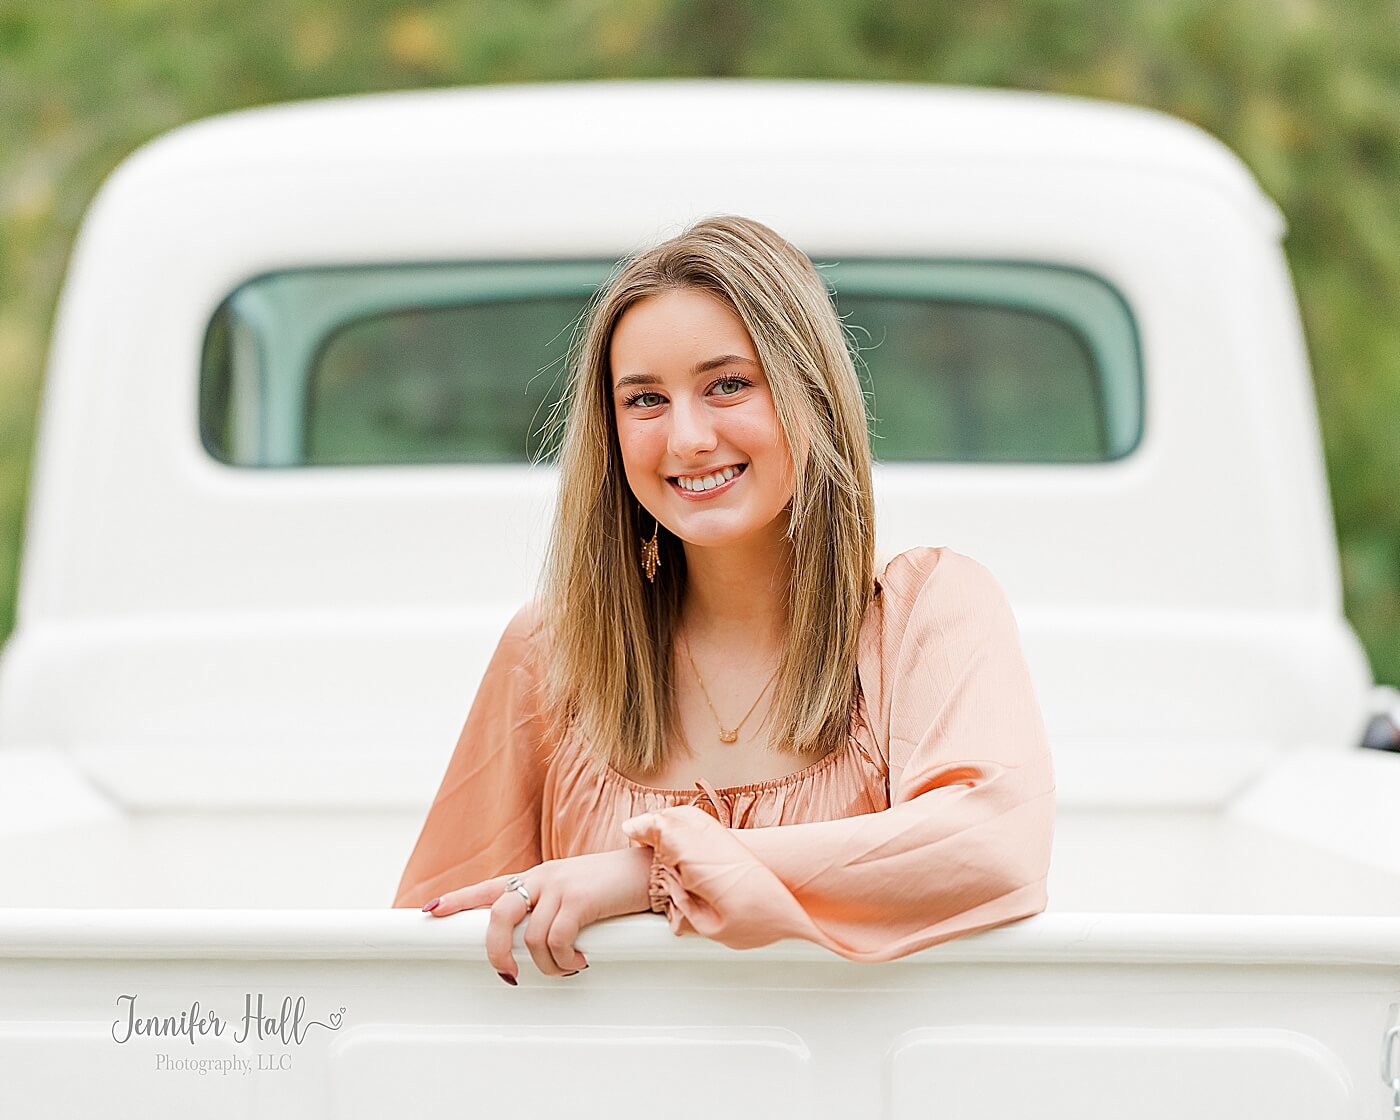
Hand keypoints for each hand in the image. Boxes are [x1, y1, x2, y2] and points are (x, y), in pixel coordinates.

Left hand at [422, 846, 653, 981]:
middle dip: (495, 950)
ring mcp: (558, 886)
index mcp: (539, 877)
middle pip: (497, 914)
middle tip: (509, 975)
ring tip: (568, 966)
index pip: (489, 887)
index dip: (457, 900)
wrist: (651, 868)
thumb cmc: (616, 886)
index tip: (430, 911)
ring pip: (530, 938)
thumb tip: (534, 946)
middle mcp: (542, 877)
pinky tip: (581, 959)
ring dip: (548, 965)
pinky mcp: (578, 900)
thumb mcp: (578, 893)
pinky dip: (565, 959)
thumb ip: (553, 909)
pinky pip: (556, 941)